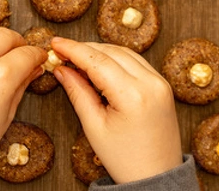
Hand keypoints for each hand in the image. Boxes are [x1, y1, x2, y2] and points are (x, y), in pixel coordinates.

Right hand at [52, 38, 182, 183]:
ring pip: (126, 52)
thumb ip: (78, 92)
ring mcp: (160, 82)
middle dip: (85, 48)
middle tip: (62, 52)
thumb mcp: (94, 127)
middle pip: (112, 52)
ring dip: (101, 51)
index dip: (73, 49)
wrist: (157, 175)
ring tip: (77, 58)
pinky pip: (137, 61)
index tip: (55, 42)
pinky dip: (117, 58)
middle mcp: (151, 83)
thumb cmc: (125, 159)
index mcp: (133, 96)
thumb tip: (62, 68)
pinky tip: (100, 64)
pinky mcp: (163, 84)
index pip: (98, 61)